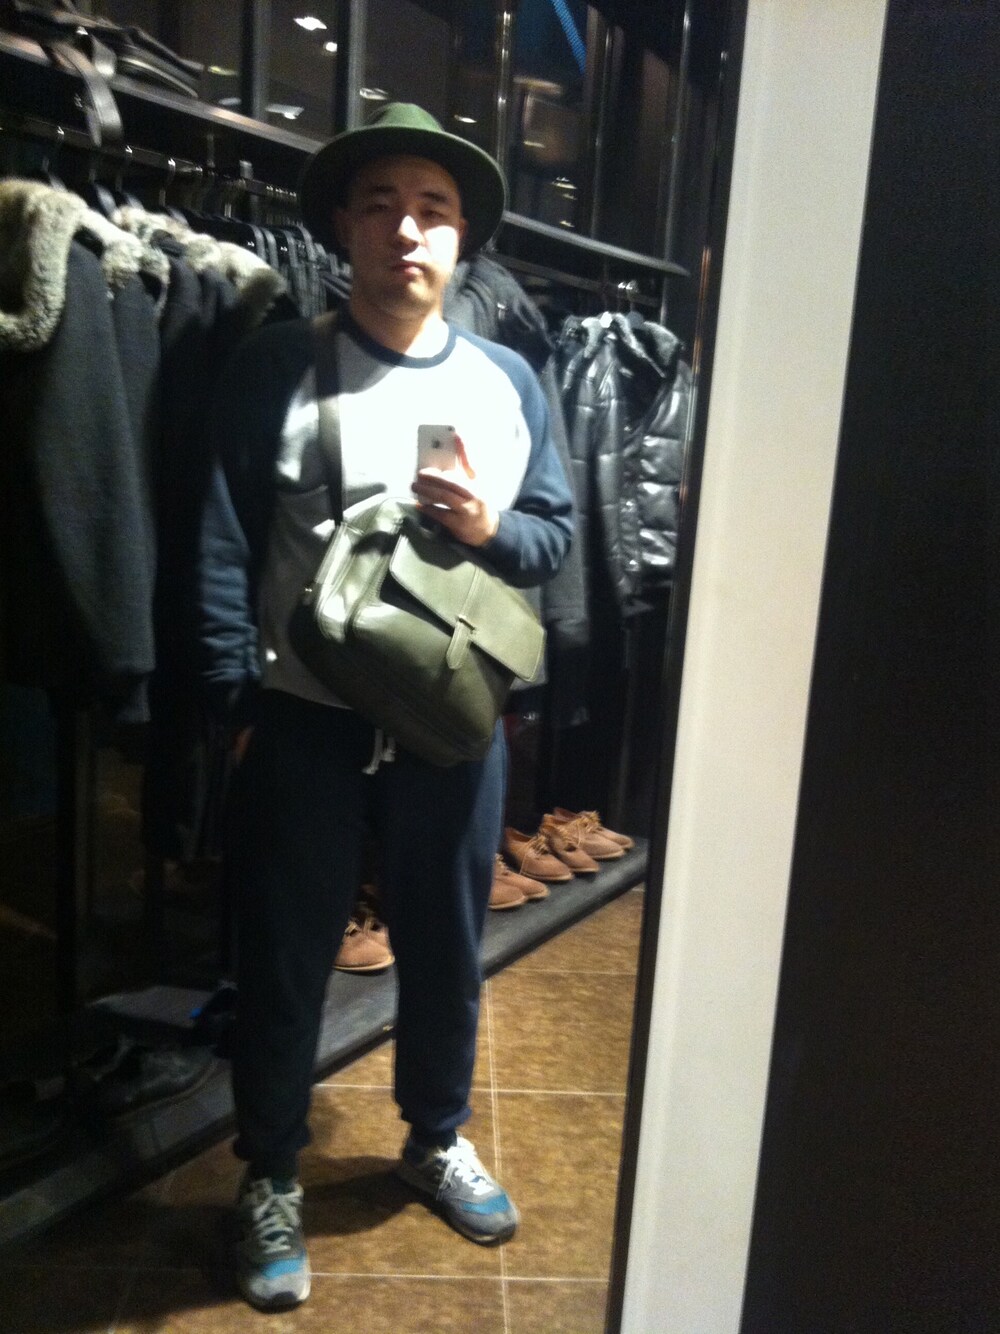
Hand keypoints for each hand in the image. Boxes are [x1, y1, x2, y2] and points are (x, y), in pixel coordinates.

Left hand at [411, 432, 498, 546]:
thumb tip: (457, 437)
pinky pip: (441, 515)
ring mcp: (466, 512)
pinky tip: (419, 504)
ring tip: (415, 486)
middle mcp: (473, 497)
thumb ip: (465, 461)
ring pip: (445, 498)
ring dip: (427, 491)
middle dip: (433, 477)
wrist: (487, 528)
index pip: (467, 466)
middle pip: (452, 483)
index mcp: (476, 484)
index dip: (460, 452)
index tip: (446, 444)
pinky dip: (428, 509)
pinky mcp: (458, 525)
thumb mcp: (475, 480)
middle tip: (419, 474)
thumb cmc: (477, 499)